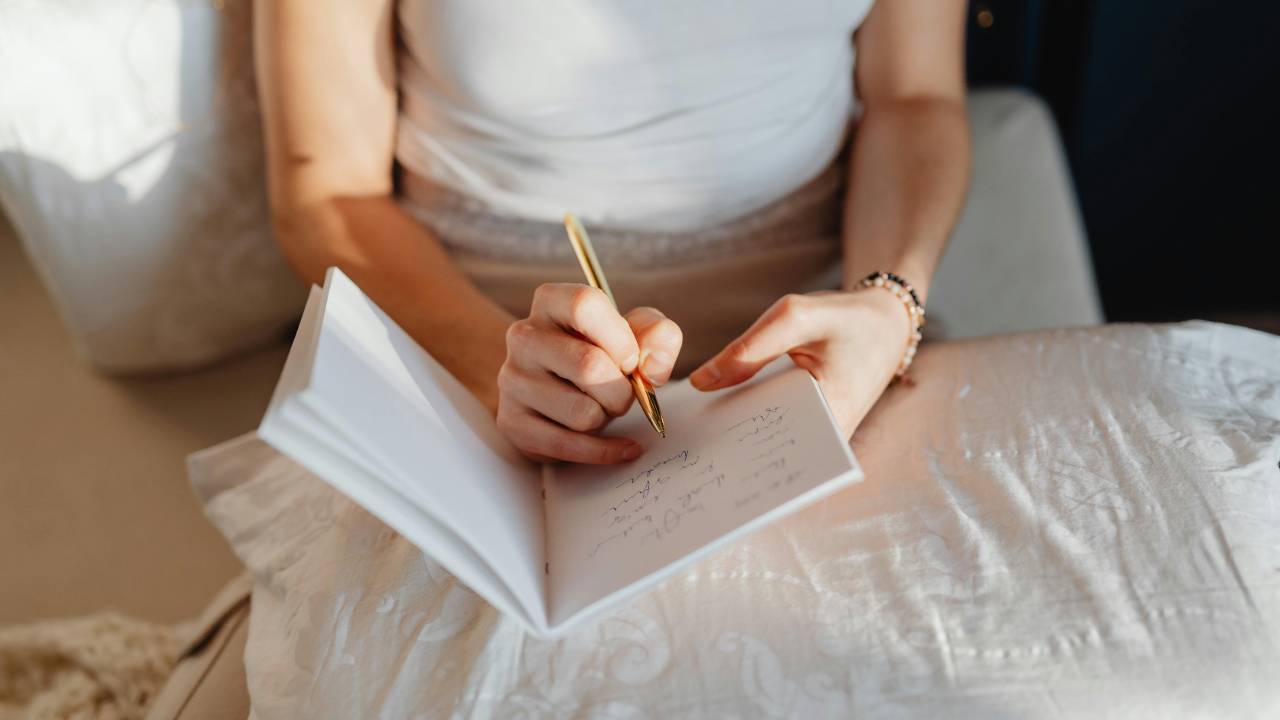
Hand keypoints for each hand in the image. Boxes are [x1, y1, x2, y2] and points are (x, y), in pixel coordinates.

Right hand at [497, 283, 682, 463]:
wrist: (560, 395)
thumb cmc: (602, 356)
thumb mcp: (636, 335)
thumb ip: (658, 336)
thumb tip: (650, 367)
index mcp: (551, 302)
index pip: (584, 305)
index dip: (620, 338)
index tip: (631, 360)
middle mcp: (524, 336)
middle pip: (588, 365)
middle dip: (622, 390)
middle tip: (622, 393)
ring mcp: (512, 380)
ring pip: (582, 412)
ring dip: (607, 418)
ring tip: (600, 408)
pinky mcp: (512, 422)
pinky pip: (569, 446)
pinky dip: (606, 451)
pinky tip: (622, 447)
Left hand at [689, 290, 910, 438]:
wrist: (883, 325)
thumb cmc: (843, 319)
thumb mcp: (795, 317)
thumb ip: (748, 349)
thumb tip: (700, 383)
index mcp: (832, 413)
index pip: (777, 445)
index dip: (738, 452)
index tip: (704, 453)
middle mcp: (828, 437)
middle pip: (769, 452)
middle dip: (731, 449)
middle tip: (690, 451)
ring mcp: (820, 437)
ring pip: (769, 445)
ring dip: (737, 437)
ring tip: (697, 439)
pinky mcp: (810, 428)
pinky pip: (774, 430)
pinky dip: (749, 421)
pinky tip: (719, 417)